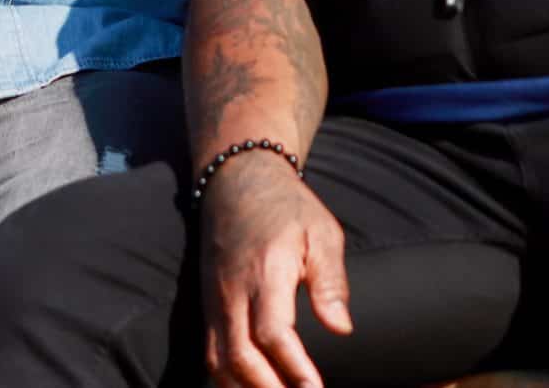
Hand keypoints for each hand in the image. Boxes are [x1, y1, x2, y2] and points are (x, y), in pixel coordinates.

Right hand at [200, 154, 350, 387]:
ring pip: (219, 361)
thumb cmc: (287, 208)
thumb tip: (341, 328)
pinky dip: (227, 379)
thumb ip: (331, 280)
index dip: (293, 369)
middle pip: (240, 356)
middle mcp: (233, 291)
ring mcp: (215, 301)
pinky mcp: (207, 306)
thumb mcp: (322, 232)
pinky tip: (251, 387)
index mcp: (266, 272)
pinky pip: (210, 353)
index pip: (273, 332)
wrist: (236, 181)